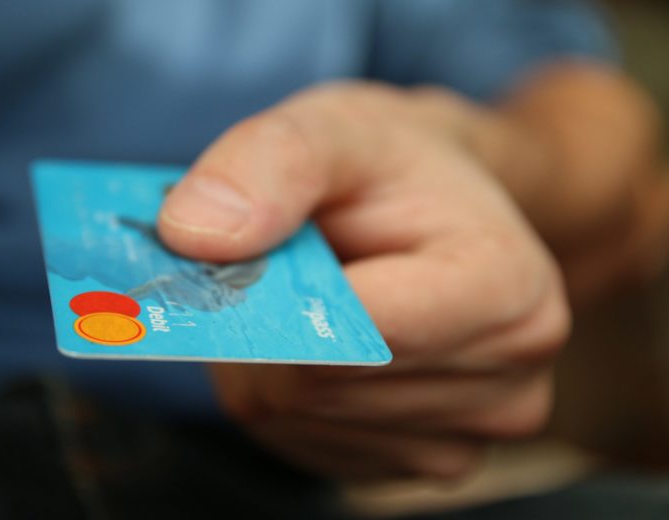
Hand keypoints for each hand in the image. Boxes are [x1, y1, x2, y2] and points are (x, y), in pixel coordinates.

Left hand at [157, 83, 569, 481]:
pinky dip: (284, 393)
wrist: (442, 211)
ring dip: (267, 358)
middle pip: (314, 385)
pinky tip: (318, 343)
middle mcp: (507, 383)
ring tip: (307, 298)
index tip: (244, 250)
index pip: (355, 328)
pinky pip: (303, 442)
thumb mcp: (337, 127)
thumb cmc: (394, 169)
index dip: (274, 292)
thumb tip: (193, 234)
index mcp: (508, 290)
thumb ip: (272, 163)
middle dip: (264, 322)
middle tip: (275, 265)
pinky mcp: (422, 462)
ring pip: (295, 419)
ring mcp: (465, 440)